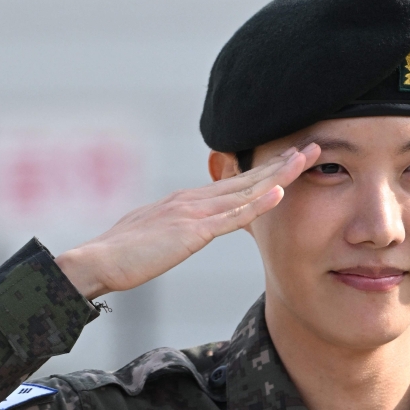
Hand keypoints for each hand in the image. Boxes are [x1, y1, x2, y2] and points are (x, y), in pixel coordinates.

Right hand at [55, 144, 318, 299]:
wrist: (98, 262)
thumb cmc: (121, 255)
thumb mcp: (155, 236)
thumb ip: (175, 229)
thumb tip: (185, 231)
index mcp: (186, 201)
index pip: (233, 183)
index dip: (264, 171)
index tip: (289, 160)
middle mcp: (193, 199)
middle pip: (246, 179)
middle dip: (281, 163)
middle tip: (311, 148)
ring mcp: (194, 212)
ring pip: (246, 191)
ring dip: (279, 175)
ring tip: (305, 160)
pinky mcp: (192, 231)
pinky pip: (232, 217)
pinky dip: (258, 205)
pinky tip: (279, 193)